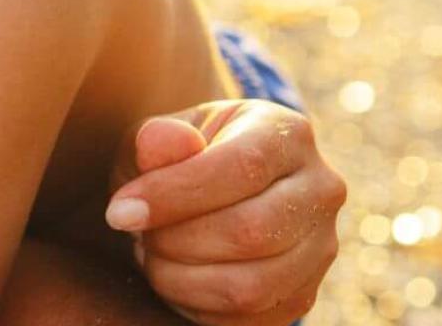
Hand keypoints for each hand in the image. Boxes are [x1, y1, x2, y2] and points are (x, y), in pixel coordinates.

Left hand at [104, 101, 346, 325]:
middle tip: (137, 234)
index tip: (120, 210)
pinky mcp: (305, 294)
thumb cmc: (173, 161)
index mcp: (287, 133)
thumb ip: (154, 140)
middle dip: (176, 240)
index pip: (243, 165)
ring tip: (152, 256)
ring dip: (183, 279)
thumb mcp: (153, 140)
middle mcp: (320, 189)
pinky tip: (173, 279)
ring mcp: (321, 247)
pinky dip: (197, 307)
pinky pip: (251, 318)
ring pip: (252, 284)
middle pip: (252, 230)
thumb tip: (167, 141)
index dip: (174, 194)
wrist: (203, 197)